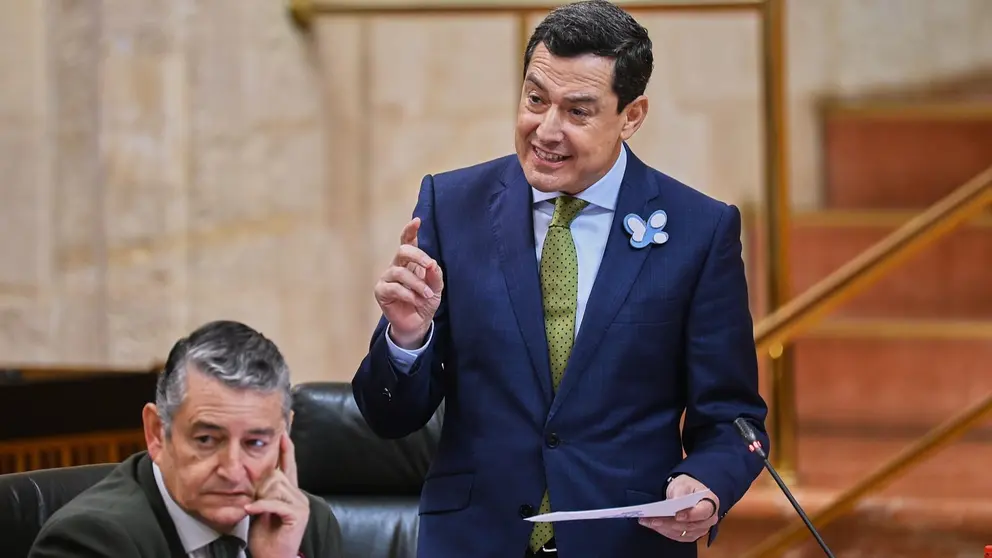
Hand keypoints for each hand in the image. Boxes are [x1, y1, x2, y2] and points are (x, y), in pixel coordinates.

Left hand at [246, 434, 309, 557]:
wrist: (272, 557)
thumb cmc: (265, 535)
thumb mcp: (261, 508)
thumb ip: (262, 492)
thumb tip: (255, 477)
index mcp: (290, 492)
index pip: (289, 466)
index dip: (287, 449)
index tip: (283, 433)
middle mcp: (298, 495)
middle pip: (277, 476)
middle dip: (260, 487)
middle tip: (253, 502)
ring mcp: (300, 504)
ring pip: (276, 487)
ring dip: (260, 498)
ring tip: (253, 510)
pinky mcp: (297, 514)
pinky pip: (275, 503)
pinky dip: (260, 506)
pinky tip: (250, 509)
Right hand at [374, 218, 443, 347]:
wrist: (417, 324)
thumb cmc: (425, 302)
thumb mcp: (436, 288)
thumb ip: (435, 275)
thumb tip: (432, 264)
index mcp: (410, 262)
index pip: (407, 242)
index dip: (410, 230)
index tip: (417, 221)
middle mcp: (397, 266)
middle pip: (403, 250)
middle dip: (418, 256)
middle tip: (429, 266)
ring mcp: (387, 278)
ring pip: (401, 272)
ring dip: (418, 284)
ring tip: (427, 295)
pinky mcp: (381, 291)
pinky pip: (394, 287)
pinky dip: (409, 294)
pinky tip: (416, 301)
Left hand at [638, 475, 718, 542]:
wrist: (686, 492)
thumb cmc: (686, 487)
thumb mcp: (683, 484)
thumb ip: (680, 493)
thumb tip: (675, 502)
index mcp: (711, 503)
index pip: (704, 512)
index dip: (691, 515)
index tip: (677, 515)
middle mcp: (709, 519)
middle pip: (690, 525)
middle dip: (669, 523)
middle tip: (653, 520)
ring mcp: (701, 529)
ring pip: (681, 532)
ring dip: (663, 528)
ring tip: (647, 522)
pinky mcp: (691, 535)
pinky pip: (677, 536)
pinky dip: (664, 531)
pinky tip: (652, 526)